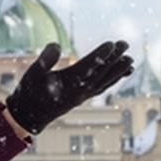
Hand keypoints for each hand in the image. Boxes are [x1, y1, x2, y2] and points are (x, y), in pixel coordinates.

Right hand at [3, 41, 132, 134]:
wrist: (29, 116)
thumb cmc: (29, 92)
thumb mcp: (32, 73)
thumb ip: (44, 59)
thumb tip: (56, 45)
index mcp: (67, 84)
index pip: (87, 68)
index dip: (100, 56)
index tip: (112, 44)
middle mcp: (78, 91)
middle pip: (100, 73)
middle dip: (114, 59)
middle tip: (126, 44)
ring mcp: (82, 96)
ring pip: (104, 82)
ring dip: (118, 70)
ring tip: (131, 60)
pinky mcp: (83, 98)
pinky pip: (102, 88)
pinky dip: (114, 80)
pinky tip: (122, 73)